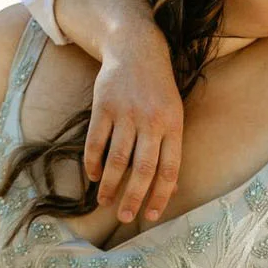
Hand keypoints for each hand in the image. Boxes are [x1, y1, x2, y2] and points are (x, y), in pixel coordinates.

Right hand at [85, 34, 182, 223]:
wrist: (136, 50)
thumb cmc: (158, 90)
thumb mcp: (173, 116)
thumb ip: (171, 150)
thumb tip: (171, 189)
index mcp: (173, 125)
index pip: (169, 169)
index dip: (160, 195)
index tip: (150, 216)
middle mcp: (151, 121)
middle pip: (142, 168)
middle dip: (133, 197)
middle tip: (124, 217)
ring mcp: (126, 113)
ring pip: (117, 158)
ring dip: (109, 184)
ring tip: (104, 201)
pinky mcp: (104, 105)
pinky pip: (96, 141)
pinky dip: (93, 162)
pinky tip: (93, 176)